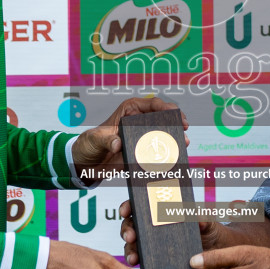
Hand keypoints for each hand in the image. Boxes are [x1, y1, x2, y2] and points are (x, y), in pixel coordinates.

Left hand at [69, 96, 187, 185]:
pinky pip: (158, 152)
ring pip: (163, 135)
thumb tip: (117, 144)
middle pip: (163, 118)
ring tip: (182, 145)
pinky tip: (174, 158)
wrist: (85, 163)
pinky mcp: (142, 152)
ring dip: (174, 139)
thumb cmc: (88, 145)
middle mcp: (138, 121)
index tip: (176, 115)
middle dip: (175, 123)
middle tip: (184, 130)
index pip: (152, 104)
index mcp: (129, 110)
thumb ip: (105, 140)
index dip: (167, 108)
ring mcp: (142, 137)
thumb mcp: (94, 140)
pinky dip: (166, 154)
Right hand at [118, 198, 229, 268]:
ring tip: (134, 258)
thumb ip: (204, 218)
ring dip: (130, 251)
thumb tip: (198, 218)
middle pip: (132, 226)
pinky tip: (139, 268)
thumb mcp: (209, 224)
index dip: (129, 207)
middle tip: (131, 237)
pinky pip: (143, 263)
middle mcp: (154, 229)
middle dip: (127, 230)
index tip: (126, 211)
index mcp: (162, 214)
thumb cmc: (212, 233)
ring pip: (133, 246)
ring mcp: (154, 247)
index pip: (140, 207)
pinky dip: (139, 265)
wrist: (219, 254)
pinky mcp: (157, 263)